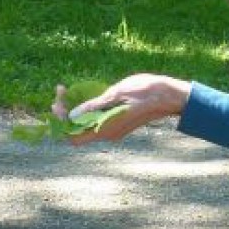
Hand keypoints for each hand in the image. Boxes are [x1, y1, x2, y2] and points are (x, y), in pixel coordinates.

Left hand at [64, 74, 191, 143]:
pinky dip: (86, 110)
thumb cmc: (146, 92)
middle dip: (64, 113)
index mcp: (107, 128)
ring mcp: (113, 129)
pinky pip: (95, 120)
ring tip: (68, 91)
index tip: (58, 102)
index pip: (73, 136)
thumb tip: (73, 115)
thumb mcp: (117, 94)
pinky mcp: (117, 123)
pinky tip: (84, 95)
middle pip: (77, 130)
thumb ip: (94, 106)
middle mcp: (108, 133)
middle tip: (60, 91)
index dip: (61, 122)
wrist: (170, 96)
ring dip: (74, 110)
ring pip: (85, 125)